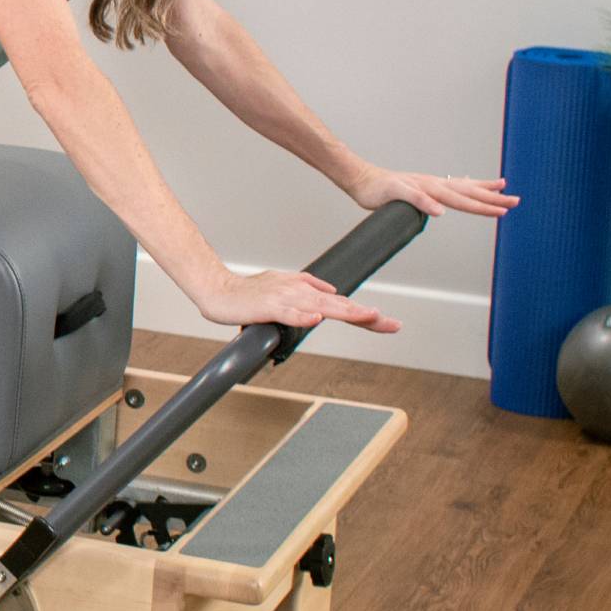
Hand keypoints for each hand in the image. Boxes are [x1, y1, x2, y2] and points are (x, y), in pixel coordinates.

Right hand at [193, 268, 401, 333]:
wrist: (219, 290)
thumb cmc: (248, 293)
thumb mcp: (282, 287)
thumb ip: (307, 288)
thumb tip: (331, 292)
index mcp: (304, 290)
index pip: (340, 303)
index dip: (363, 312)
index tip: (387, 322)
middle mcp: (298, 291)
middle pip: (338, 304)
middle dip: (365, 314)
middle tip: (392, 323)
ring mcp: (284, 298)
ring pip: (320, 307)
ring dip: (345, 312)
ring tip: (369, 317)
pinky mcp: (268, 306)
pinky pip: (288, 313)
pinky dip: (302, 316)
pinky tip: (316, 320)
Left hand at [339, 160, 520, 218]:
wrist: (362, 180)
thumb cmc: (376, 190)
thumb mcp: (395, 195)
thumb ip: (418, 201)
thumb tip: (441, 211)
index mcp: (431, 188)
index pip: (463, 200)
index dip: (483, 206)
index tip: (503, 211)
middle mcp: (434, 184)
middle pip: (469, 192)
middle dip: (493, 197)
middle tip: (516, 200)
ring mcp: (431, 184)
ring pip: (464, 186)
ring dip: (484, 188)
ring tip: (503, 186)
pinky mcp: (425, 186)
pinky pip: (452, 186)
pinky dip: (465, 185)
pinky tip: (470, 185)